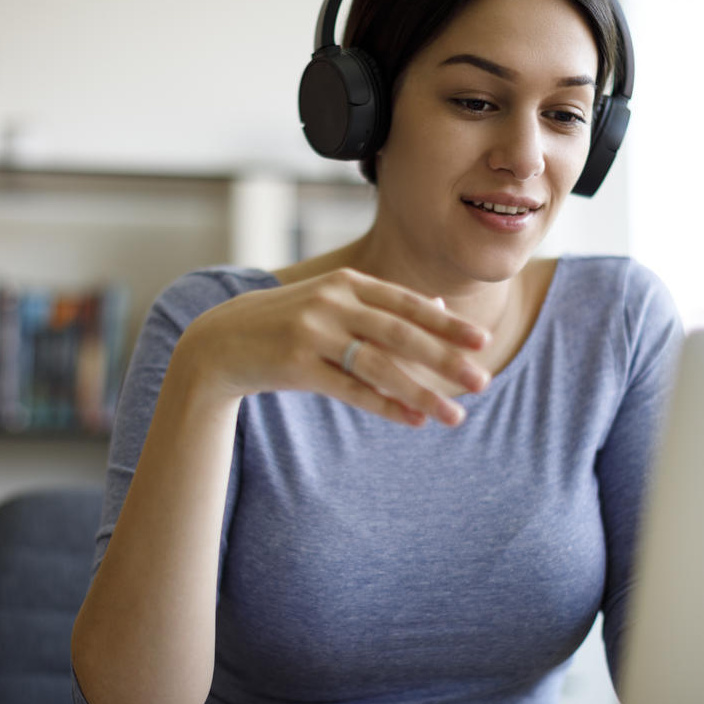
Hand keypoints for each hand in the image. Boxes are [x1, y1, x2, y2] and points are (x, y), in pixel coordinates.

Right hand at [177, 268, 491, 426]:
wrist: (221, 341)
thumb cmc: (289, 322)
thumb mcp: (335, 302)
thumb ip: (384, 303)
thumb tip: (440, 304)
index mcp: (347, 282)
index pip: (407, 303)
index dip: (446, 322)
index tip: (481, 341)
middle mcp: (332, 302)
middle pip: (400, 333)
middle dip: (445, 359)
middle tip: (482, 381)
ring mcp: (312, 332)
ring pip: (379, 365)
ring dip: (421, 392)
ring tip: (453, 415)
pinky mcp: (296, 364)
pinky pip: (350, 389)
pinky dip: (385, 406)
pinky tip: (413, 421)